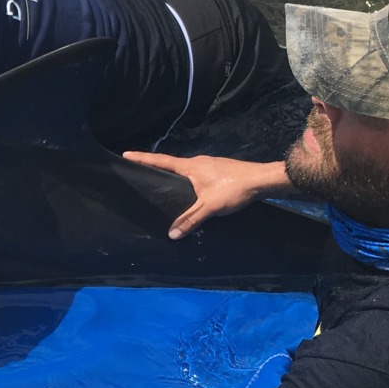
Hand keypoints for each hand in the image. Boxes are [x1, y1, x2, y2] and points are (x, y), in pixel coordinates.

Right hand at [122, 151, 288, 238]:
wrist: (262, 180)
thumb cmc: (234, 188)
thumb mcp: (209, 206)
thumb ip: (190, 219)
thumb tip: (171, 234)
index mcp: (190, 167)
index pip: (161, 161)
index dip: (142, 158)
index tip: (126, 154)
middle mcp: (198, 163)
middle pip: (171, 165)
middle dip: (156, 168)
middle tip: (141, 173)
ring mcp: (209, 166)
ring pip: (186, 172)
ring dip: (174, 177)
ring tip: (164, 186)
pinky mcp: (219, 172)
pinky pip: (197, 176)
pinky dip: (188, 182)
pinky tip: (191, 193)